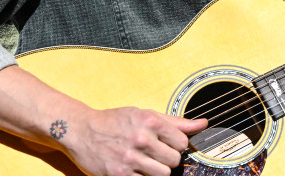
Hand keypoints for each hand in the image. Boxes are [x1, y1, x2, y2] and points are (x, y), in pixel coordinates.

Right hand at [61, 106, 206, 175]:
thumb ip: (175, 121)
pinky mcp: (120, 174)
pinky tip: (134, 169)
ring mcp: (131, 158)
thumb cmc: (114, 121)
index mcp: (150, 122)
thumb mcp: (144, 114)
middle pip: (174, 161)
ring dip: (155, 171)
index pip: (182, 142)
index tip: (166, 144)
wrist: (81, 130)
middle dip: (166, 159)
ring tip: (144, 162)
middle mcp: (141, 139)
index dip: (176, 145)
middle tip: (153, 154)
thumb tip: (202, 124)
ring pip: (162, 175)